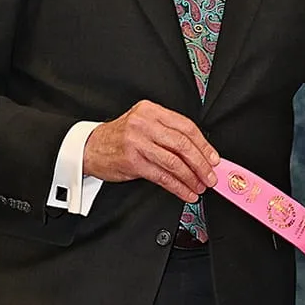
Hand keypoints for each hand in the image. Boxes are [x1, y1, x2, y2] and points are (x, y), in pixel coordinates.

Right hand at [83, 101, 217, 200]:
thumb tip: (200, 153)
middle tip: (211, 176)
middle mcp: (144, 124)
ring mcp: (137, 142)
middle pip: (183, 144)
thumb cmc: (121, 138)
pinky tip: (186, 192)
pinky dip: (178, 187)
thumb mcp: (144, 125)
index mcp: (151, 112)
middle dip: (201, 164)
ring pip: (174, 162)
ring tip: (200, 186)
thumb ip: (169, 134)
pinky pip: (162, 176)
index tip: (214, 159)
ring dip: (191, 178)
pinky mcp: (133, 161)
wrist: (90, 147)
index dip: (204, 145)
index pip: (186, 127)